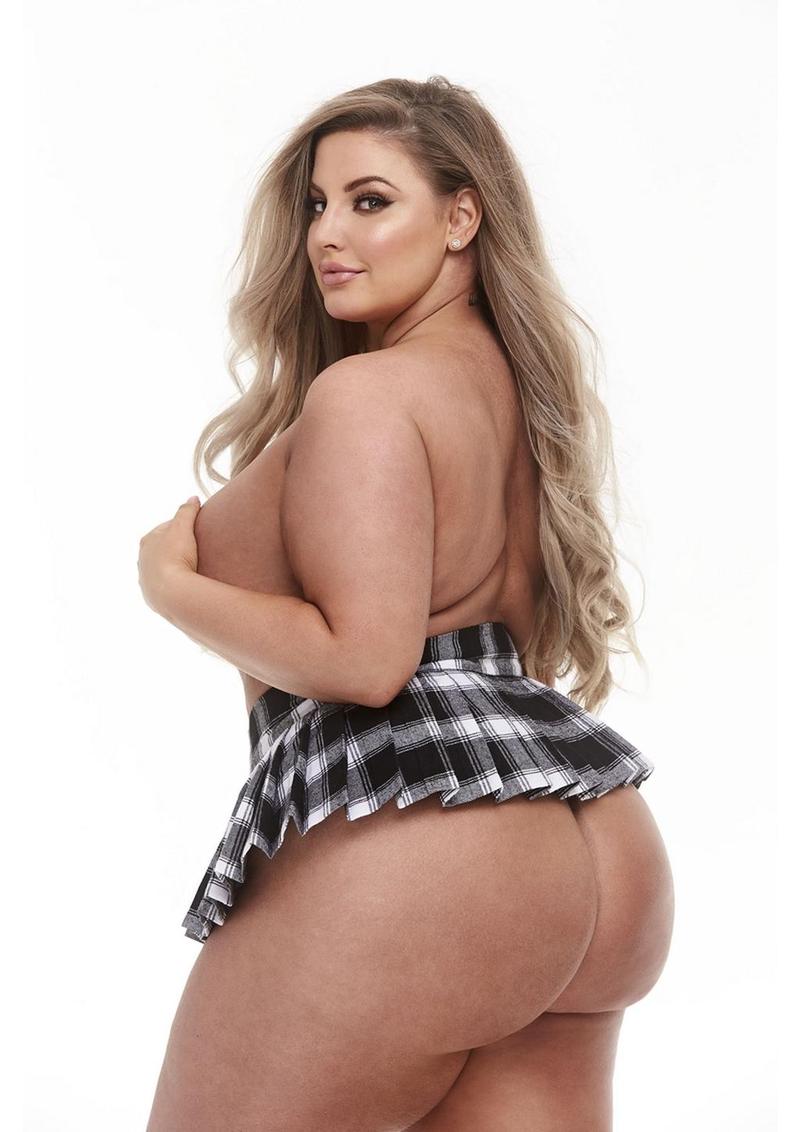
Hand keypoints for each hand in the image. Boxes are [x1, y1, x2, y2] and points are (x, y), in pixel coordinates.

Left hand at [138, 495, 200, 613]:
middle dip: (176, 548)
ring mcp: (145, 580)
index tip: (196, 531)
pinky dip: (173, 584)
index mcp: (147, 541)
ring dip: (173, 568)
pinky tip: (184, 585)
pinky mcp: (151, 597)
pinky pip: (164, 587)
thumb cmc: (175, 557)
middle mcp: (142, 560)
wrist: (172, 593)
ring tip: (191, 569)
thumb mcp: (183, 527)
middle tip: (196, 550)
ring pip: (161, 569)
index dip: (182, 528)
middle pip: (162, 550)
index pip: (166, 528)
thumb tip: (192, 499)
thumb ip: (187, 511)